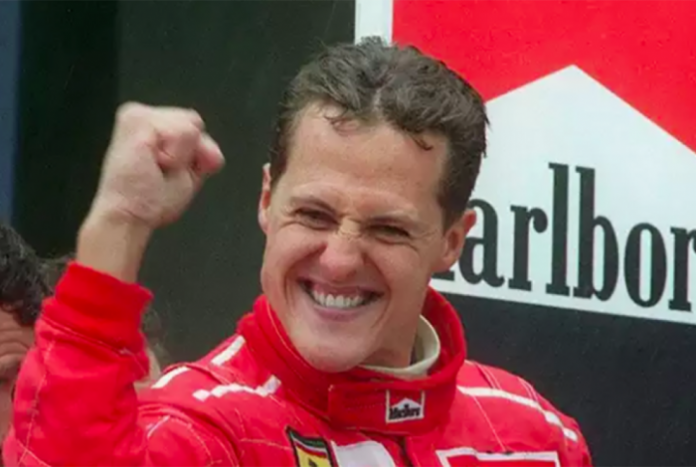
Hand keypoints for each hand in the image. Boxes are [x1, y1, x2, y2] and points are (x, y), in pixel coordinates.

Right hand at [77, 103, 224, 281]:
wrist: (129, 216)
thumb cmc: (149, 201)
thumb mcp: (189, 175)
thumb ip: (204, 155)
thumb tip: (213, 153)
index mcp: (151, 127)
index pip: (193, 125)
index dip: (194, 154)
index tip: (167, 172)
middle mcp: (142, 116)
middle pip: (194, 121)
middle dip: (189, 153)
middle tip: (161, 171)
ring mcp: (137, 114)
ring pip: (191, 126)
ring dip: (181, 157)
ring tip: (156, 168)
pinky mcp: (136, 119)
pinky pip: (183, 132)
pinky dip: (176, 156)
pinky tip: (154, 163)